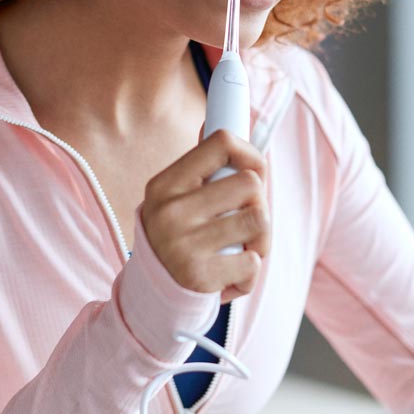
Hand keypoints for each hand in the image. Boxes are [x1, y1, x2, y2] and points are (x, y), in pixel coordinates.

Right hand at [139, 129, 269, 303]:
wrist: (152, 295)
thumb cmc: (175, 236)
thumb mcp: (175, 198)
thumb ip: (200, 166)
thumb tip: (215, 119)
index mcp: (165, 184)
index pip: (220, 143)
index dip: (250, 153)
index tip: (255, 168)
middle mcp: (170, 211)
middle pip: (250, 183)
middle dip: (257, 203)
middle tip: (243, 220)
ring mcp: (183, 244)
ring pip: (259, 221)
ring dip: (261, 239)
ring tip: (242, 248)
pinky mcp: (199, 276)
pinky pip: (253, 262)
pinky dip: (250, 271)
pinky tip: (229, 274)